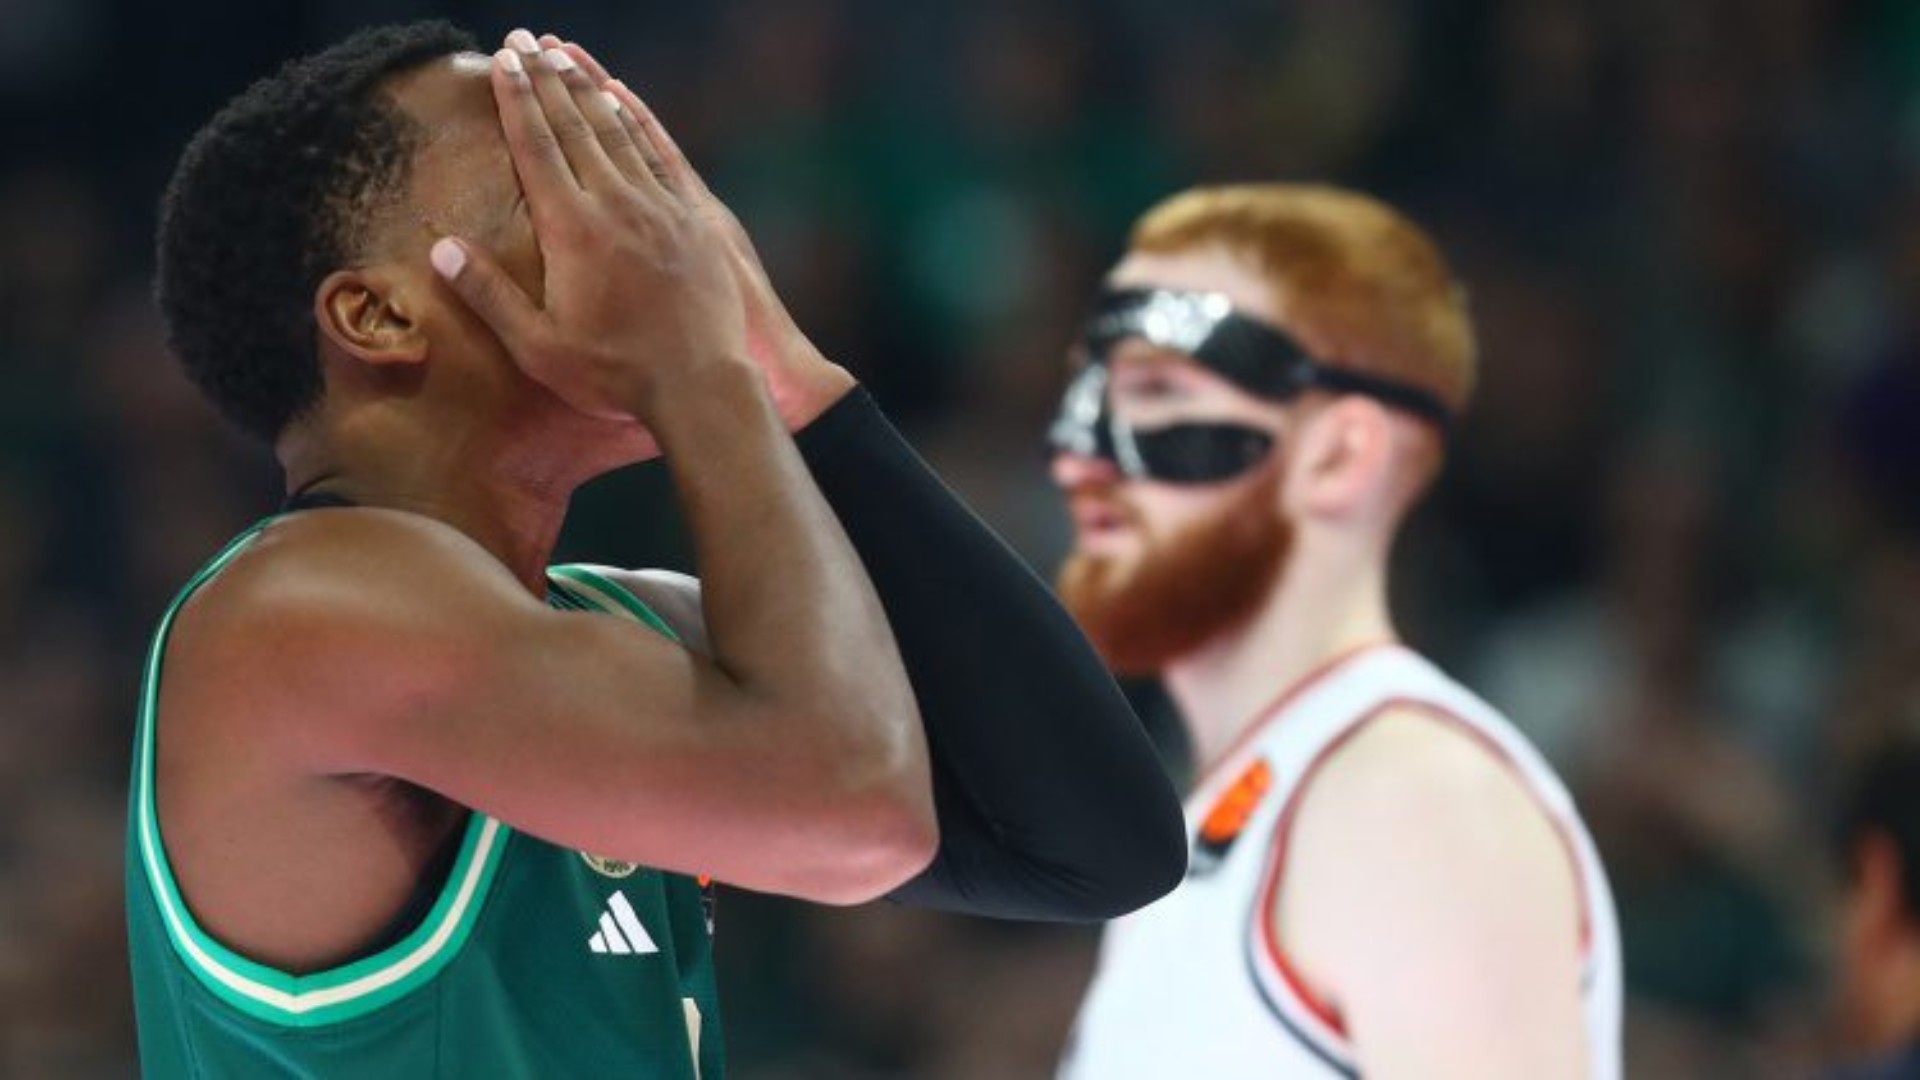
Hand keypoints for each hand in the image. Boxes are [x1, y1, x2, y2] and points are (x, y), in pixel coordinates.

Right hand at [429, 32, 748, 421]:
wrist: (701, 386)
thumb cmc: (615, 375)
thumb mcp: (539, 348)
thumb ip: (490, 296)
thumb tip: (441, 250)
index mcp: (572, 230)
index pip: (536, 147)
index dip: (516, 99)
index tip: (500, 60)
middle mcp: (616, 205)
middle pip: (573, 126)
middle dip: (545, 78)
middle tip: (522, 39)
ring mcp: (659, 207)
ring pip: (618, 130)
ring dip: (588, 87)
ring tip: (564, 53)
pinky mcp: (693, 218)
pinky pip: (661, 153)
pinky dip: (640, 119)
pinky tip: (624, 97)